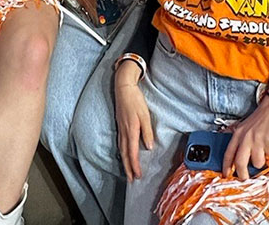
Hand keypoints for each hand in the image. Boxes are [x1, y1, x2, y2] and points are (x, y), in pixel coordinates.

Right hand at [114, 61, 152, 181]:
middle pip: (125, 154)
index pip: (132, 153)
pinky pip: (120, 143)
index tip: (138, 176)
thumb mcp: (145, 115)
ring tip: (127, 171)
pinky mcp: (119, 125)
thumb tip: (148, 147)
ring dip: (124, 162)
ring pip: (121, 150)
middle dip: (128, 168)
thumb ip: (147, 132)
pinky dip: (122, 152)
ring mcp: (120, 129)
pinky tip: (123, 154)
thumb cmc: (135, 100)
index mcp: (131, 131)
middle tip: (131, 180)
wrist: (123, 88)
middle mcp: (124, 132)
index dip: (135, 166)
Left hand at [222, 94, 268, 179]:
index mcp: (238, 133)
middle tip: (245, 178)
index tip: (226, 175)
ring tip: (264, 154)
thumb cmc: (262, 117)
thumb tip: (236, 154)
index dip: (226, 166)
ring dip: (261, 162)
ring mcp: (257, 140)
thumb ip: (240, 139)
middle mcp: (245, 137)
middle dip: (242, 174)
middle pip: (240, 162)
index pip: (228, 153)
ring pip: (256, 162)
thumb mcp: (245, 126)